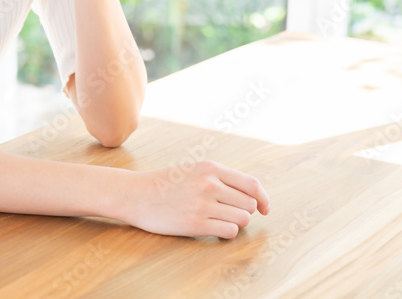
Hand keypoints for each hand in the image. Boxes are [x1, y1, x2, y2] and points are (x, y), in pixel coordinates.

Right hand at [122, 161, 271, 238]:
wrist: (136, 195)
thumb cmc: (166, 184)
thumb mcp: (194, 170)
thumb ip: (220, 178)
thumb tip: (251, 195)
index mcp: (211, 168)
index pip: (252, 184)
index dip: (263, 198)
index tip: (265, 208)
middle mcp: (210, 184)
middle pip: (249, 204)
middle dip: (244, 211)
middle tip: (230, 214)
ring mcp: (203, 204)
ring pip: (242, 219)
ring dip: (236, 222)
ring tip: (220, 220)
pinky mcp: (196, 224)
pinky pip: (229, 231)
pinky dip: (227, 233)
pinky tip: (214, 228)